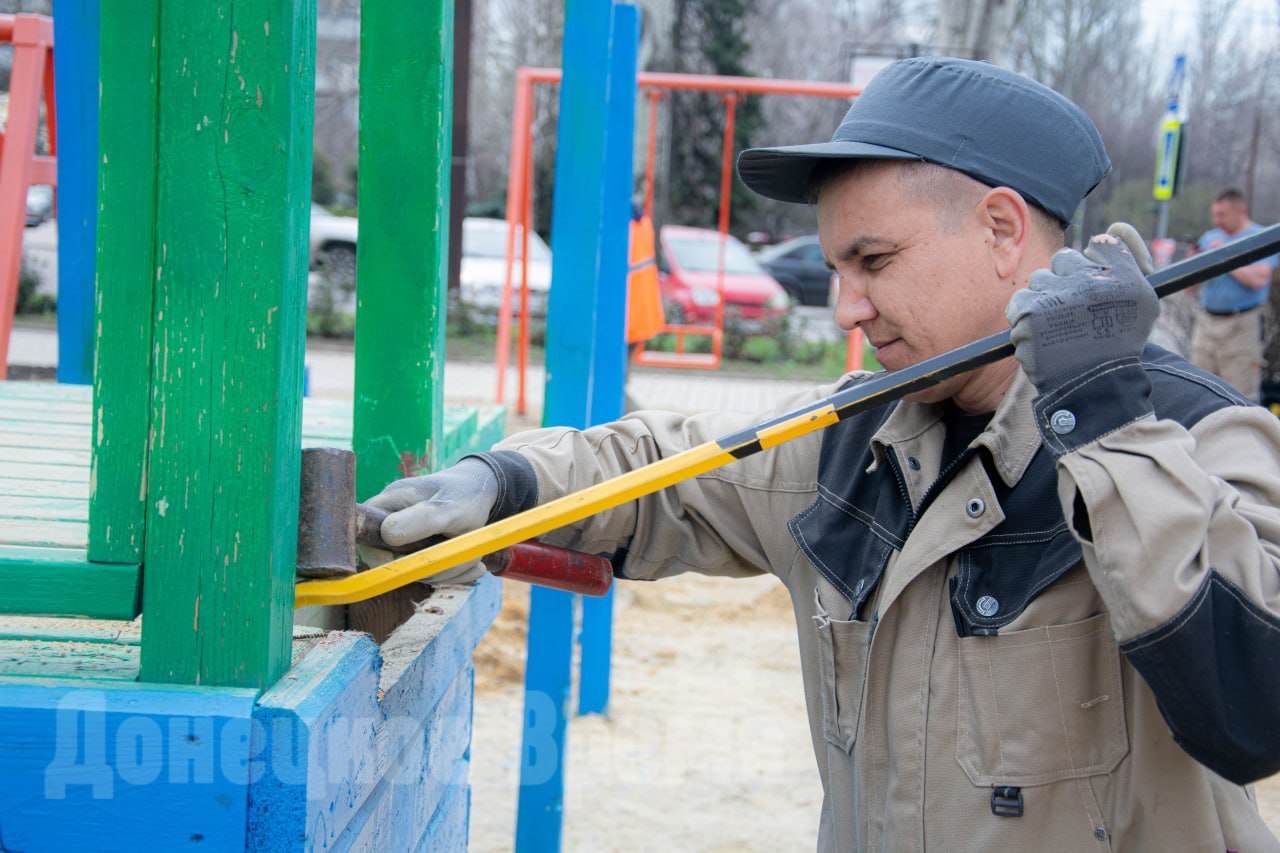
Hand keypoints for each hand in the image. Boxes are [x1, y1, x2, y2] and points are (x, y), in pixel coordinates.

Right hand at [358, 457, 499, 583]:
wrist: (482, 493)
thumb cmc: (465, 493)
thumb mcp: (449, 506)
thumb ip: (422, 519)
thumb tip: (389, 534)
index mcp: (387, 505)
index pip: (365, 539)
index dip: (382, 559)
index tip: (411, 564)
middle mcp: (392, 524)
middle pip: (393, 564)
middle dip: (429, 568)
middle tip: (457, 555)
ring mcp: (407, 542)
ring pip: (418, 573)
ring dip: (448, 570)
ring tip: (470, 553)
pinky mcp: (423, 554)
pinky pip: (433, 575)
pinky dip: (454, 572)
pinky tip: (474, 563)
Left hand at [1006, 223, 1157, 393]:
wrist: (1093, 386)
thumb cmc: (1118, 344)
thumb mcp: (1143, 301)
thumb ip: (1129, 259)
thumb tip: (1111, 227)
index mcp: (1121, 275)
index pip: (1100, 244)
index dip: (1093, 266)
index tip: (1093, 287)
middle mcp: (1090, 280)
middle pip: (1064, 258)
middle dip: (1066, 280)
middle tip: (1074, 310)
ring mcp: (1057, 296)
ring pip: (1040, 279)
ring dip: (1045, 299)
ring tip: (1059, 327)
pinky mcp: (1030, 313)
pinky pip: (1019, 300)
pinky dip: (1025, 316)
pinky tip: (1041, 334)